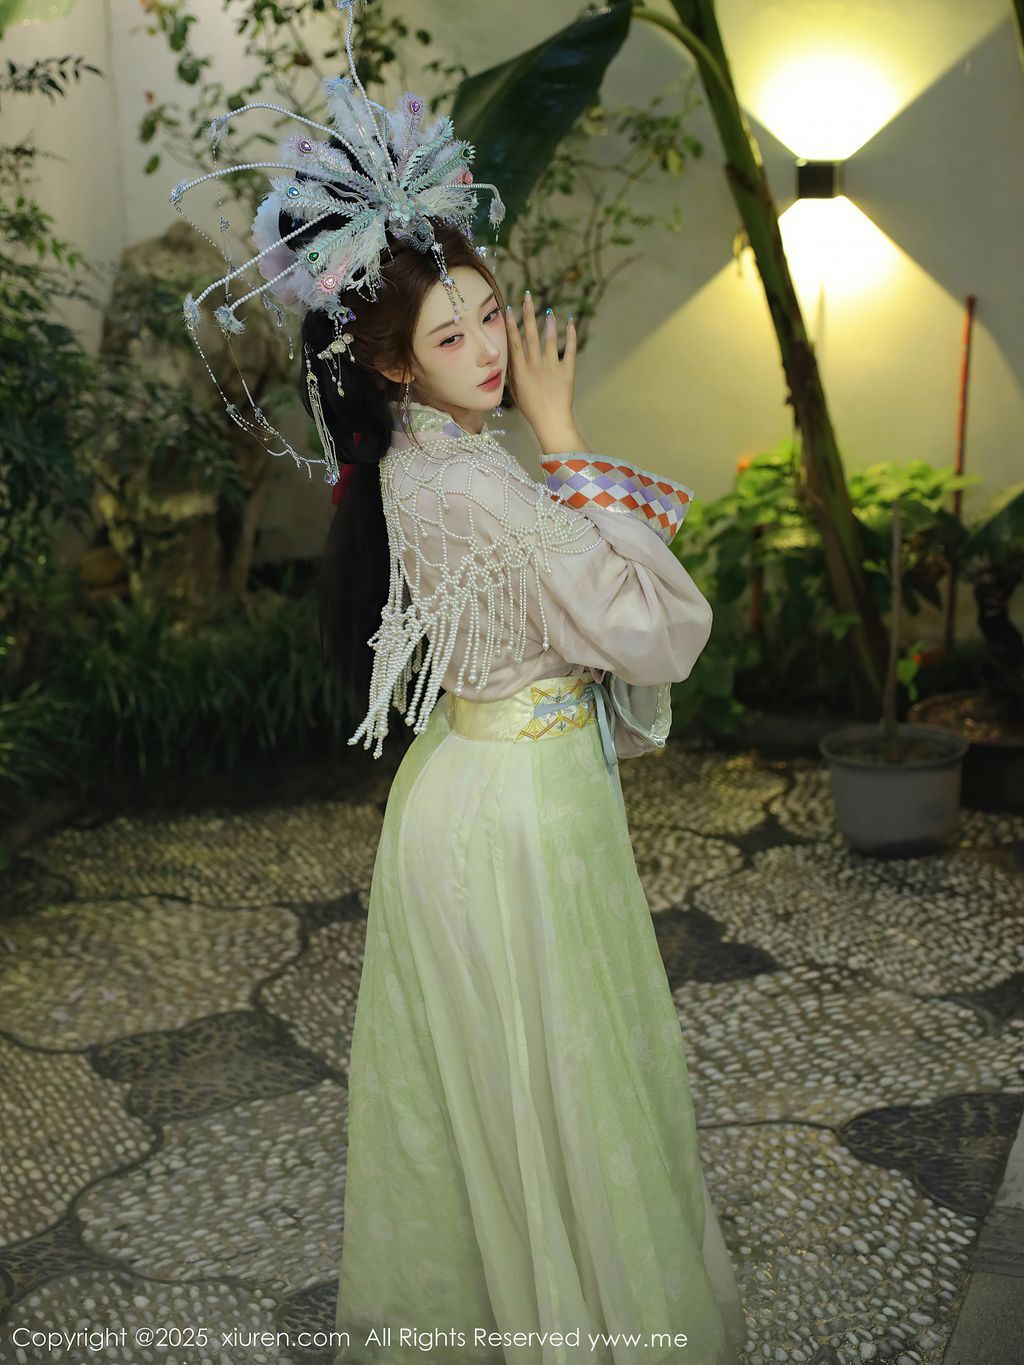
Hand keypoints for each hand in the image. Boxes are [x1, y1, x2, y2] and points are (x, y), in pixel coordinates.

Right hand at [504, 292, 577, 443]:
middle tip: (527, 297)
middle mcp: (535, 365)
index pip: (514, 342)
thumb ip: (512, 372)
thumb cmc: (531, 409)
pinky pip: (569, 350)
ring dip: (548, 323)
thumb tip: (509, 355)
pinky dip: (570, 336)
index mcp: (520, 370)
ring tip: (548, 309)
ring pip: (549, 340)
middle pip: (530, 335)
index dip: (511, 324)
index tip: (508, 308)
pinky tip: (570, 323)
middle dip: (528, 314)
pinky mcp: (567, 371)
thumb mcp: (515, 391)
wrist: (551, 422)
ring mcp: (551, 367)